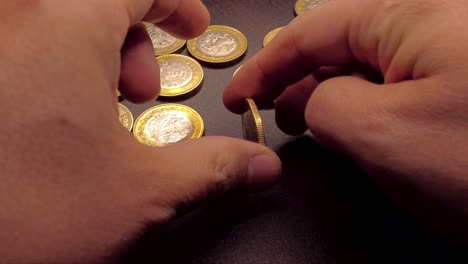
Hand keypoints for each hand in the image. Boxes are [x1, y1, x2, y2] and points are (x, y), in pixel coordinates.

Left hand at [0, 1, 280, 262]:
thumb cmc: (23, 219)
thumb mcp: (141, 189)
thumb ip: (215, 166)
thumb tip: (261, 165)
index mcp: (61, 25)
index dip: (176, 4)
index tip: (191, 28)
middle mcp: (11, 21)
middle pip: (93, 3)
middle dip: (132, 43)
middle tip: (138, 95)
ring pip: (52, 24)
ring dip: (88, 59)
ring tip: (96, 114)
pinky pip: (18, 49)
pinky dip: (47, 72)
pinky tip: (48, 126)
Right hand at [224, 0, 467, 238]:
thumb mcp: (380, 133)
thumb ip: (325, 104)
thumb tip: (315, 97)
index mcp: (412, 17)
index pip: (312, 31)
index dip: (266, 65)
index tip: (240, 95)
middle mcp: (434, 24)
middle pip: (340, 42)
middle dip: (297, 78)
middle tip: (271, 112)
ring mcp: (451, 53)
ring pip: (368, 65)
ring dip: (329, 92)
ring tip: (306, 120)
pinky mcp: (462, 83)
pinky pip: (397, 84)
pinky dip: (364, 104)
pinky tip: (354, 125)